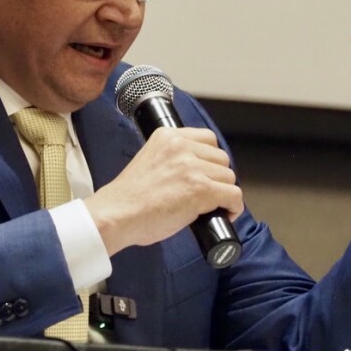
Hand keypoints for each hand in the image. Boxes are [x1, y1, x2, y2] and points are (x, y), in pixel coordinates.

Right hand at [83, 127, 243, 255]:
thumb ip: (171, 158)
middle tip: (206, 193)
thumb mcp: (149, 160)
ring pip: (229, 177)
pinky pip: (233, 195)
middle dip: (217, 177)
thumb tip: (196, 170)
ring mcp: (192, 167)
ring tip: (210, 206)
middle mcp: (181, 146)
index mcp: (167, 136)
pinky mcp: (200, 189)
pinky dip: (233, 208)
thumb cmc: (128, 198)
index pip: (207, 138)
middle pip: (221, 158)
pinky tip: (224, 214)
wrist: (116, 214)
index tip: (206, 172)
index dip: (210, 159)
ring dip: (223, 192)